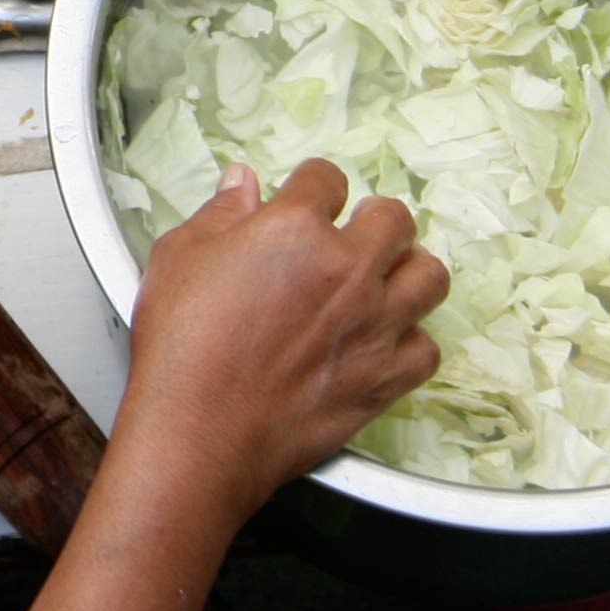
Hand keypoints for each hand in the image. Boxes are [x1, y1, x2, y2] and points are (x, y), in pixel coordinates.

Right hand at [118, 159, 444, 526]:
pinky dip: (409, 341)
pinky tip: (381, 341)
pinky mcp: (386, 378)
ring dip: (407, 271)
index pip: (327, 180)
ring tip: (381, 281)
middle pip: (395, 220)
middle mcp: (348, 269)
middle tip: (353, 236)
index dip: (314, 187)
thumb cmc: (181, 343)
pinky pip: (427, 348)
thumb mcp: (179, 257)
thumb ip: (219, 213)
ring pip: (430, 277)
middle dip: (374, 219)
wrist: (201, 430)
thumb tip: (243, 182)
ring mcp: (375, 325)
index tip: (307, 200)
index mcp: (295, 228)